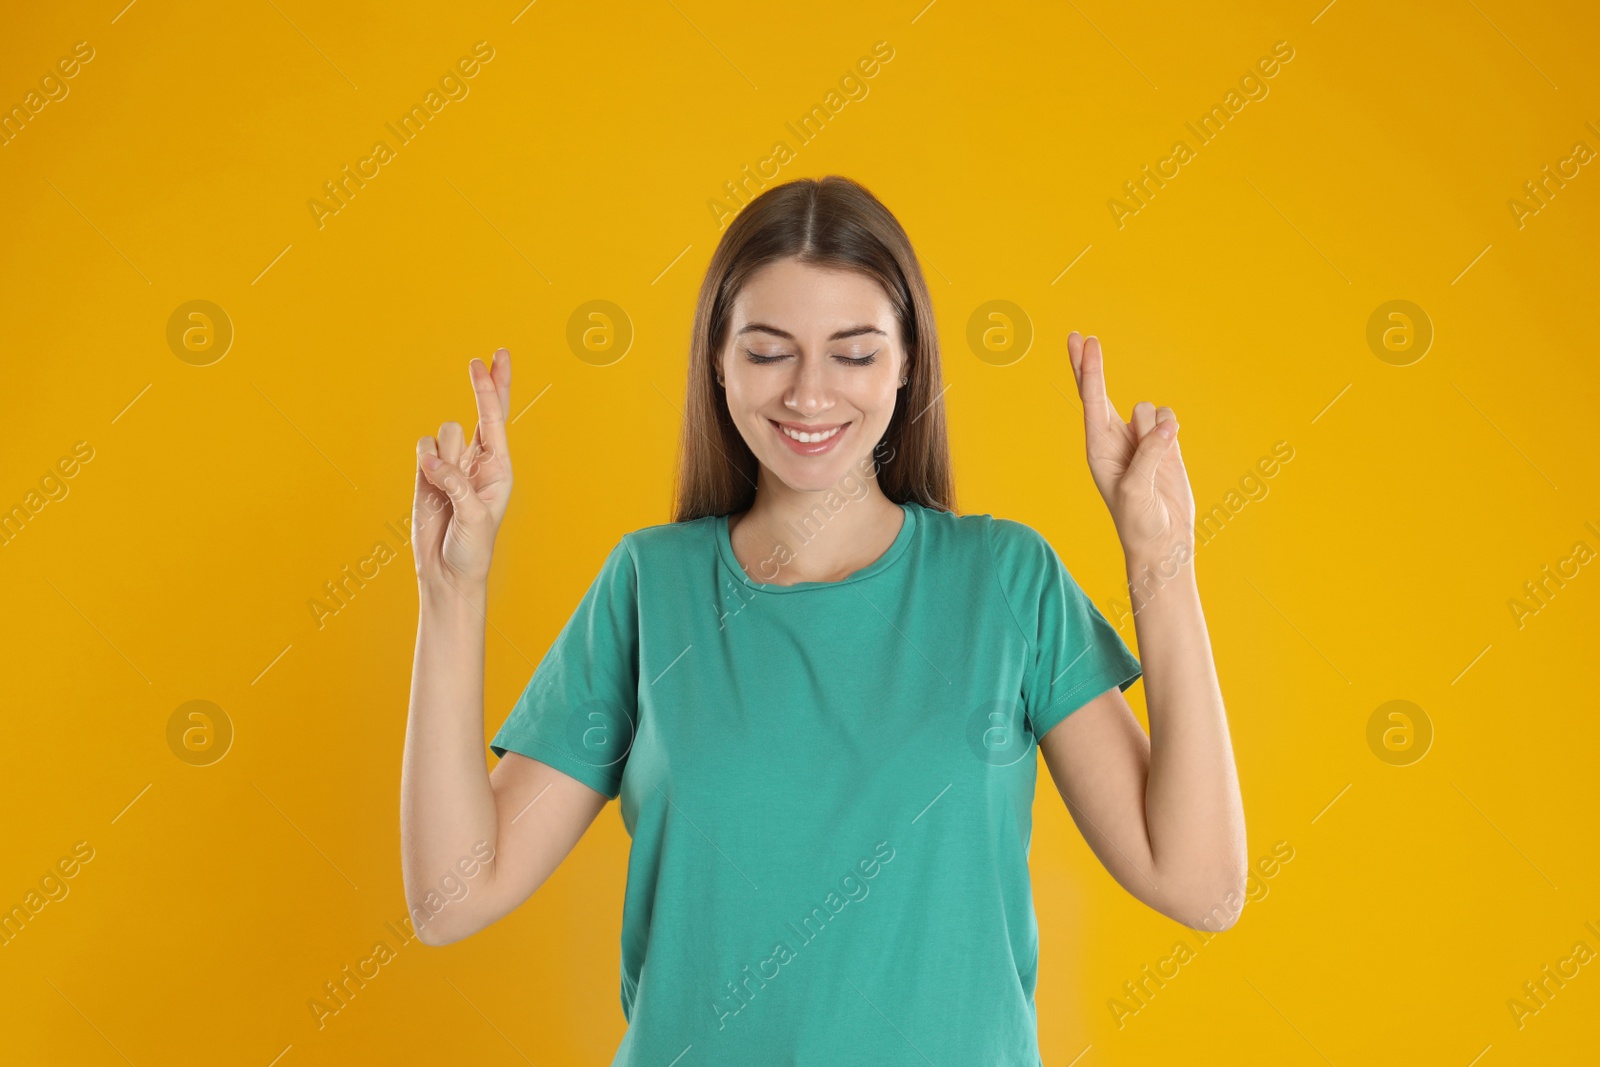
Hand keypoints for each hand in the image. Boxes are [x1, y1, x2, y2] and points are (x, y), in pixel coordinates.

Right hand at [412, 349, 513, 589]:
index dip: (491, 388)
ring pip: (444, 433)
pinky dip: (423, 460)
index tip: (487, 361)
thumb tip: (431, 459)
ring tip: (445, 489)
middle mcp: (478, 462)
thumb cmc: (472, 548)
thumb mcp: (474, 517)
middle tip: (489, 356)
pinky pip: (422, 447)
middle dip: (486, 384)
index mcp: (499, 468)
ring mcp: (452, 465)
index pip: (496, 418)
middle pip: (481, 411)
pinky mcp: (427, 473)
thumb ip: (455, 484)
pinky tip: (428, 482)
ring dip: (442, 453)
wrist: (447, 571)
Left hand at [1067, 332, 1194, 561]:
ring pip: (1147, 408)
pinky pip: (1167, 419)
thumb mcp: (1137, 491)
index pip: (1091, 400)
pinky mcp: (1163, 444)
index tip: (1084, 342)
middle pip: (1101, 391)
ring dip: (1154, 426)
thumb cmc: (1139, 522)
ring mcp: (1139, 440)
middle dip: (1091, 365)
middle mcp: (1114, 439)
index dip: (1089, 369)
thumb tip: (1165, 424)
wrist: (1162, 542)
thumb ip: (1149, 455)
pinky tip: (1170, 452)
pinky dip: (1171, 430)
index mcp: (1098, 448)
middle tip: (1081, 337)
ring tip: (1155, 461)